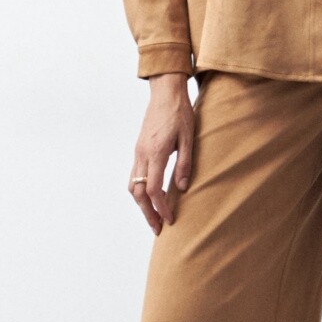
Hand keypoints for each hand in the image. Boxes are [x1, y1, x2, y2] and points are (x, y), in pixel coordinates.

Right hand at [129, 73, 195, 232]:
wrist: (165, 92)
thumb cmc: (180, 113)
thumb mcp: (188, 138)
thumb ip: (185, 164)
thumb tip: (181, 188)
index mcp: (156, 152)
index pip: (154, 188)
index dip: (161, 207)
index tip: (170, 220)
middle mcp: (142, 154)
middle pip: (139, 192)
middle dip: (147, 213)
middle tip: (158, 228)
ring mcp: (138, 152)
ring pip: (133, 185)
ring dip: (141, 204)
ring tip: (154, 215)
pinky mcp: (139, 149)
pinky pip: (134, 175)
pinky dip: (140, 191)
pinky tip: (150, 196)